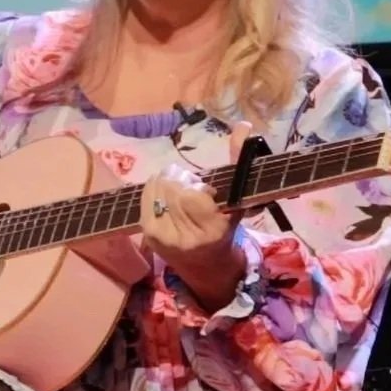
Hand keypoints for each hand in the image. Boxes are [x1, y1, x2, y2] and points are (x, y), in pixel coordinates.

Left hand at [140, 121, 252, 309]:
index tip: (208, 193)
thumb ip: (239, 160)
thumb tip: (243, 124)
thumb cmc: (225, 227)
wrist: (206, 266)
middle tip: (193, 189)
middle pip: (172, 188)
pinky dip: (157, 188)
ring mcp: (162, 237)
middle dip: (183, 181)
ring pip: (157, 188)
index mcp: (213, 231)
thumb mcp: (238, 196)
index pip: (193, 194)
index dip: (199, 186)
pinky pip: (146, 195)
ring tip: (181, 193)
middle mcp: (185, 237)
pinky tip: (168, 196)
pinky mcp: (147, 234)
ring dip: (170, 182)